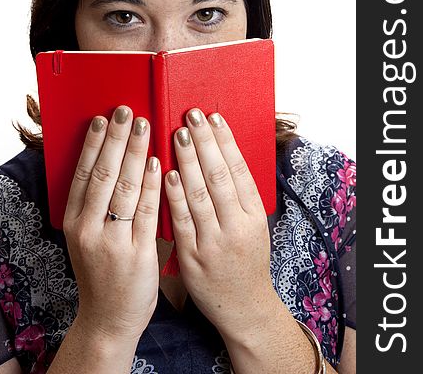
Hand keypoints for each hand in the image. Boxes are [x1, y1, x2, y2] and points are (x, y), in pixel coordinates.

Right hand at [63, 106, 160, 342]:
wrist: (110, 318)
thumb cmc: (102, 272)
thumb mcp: (88, 238)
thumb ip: (96, 205)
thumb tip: (110, 161)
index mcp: (74, 223)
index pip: (83, 174)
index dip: (93, 144)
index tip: (103, 119)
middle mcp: (89, 230)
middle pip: (103, 175)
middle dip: (115, 139)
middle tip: (125, 111)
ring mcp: (113, 243)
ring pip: (124, 189)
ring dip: (134, 153)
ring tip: (143, 126)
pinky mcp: (137, 254)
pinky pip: (146, 212)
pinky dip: (151, 185)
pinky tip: (156, 162)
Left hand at [164, 109, 275, 340]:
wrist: (244, 308)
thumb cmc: (247, 260)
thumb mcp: (254, 226)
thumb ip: (238, 195)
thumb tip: (221, 153)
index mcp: (255, 216)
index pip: (239, 170)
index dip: (225, 141)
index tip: (213, 117)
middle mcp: (238, 228)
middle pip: (219, 177)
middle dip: (204, 142)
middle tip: (191, 115)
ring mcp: (215, 243)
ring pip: (200, 195)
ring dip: (187, 161)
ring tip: (177, 134)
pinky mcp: (193, 258)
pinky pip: (182, 222)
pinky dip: (174, 196)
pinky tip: (167, 173)